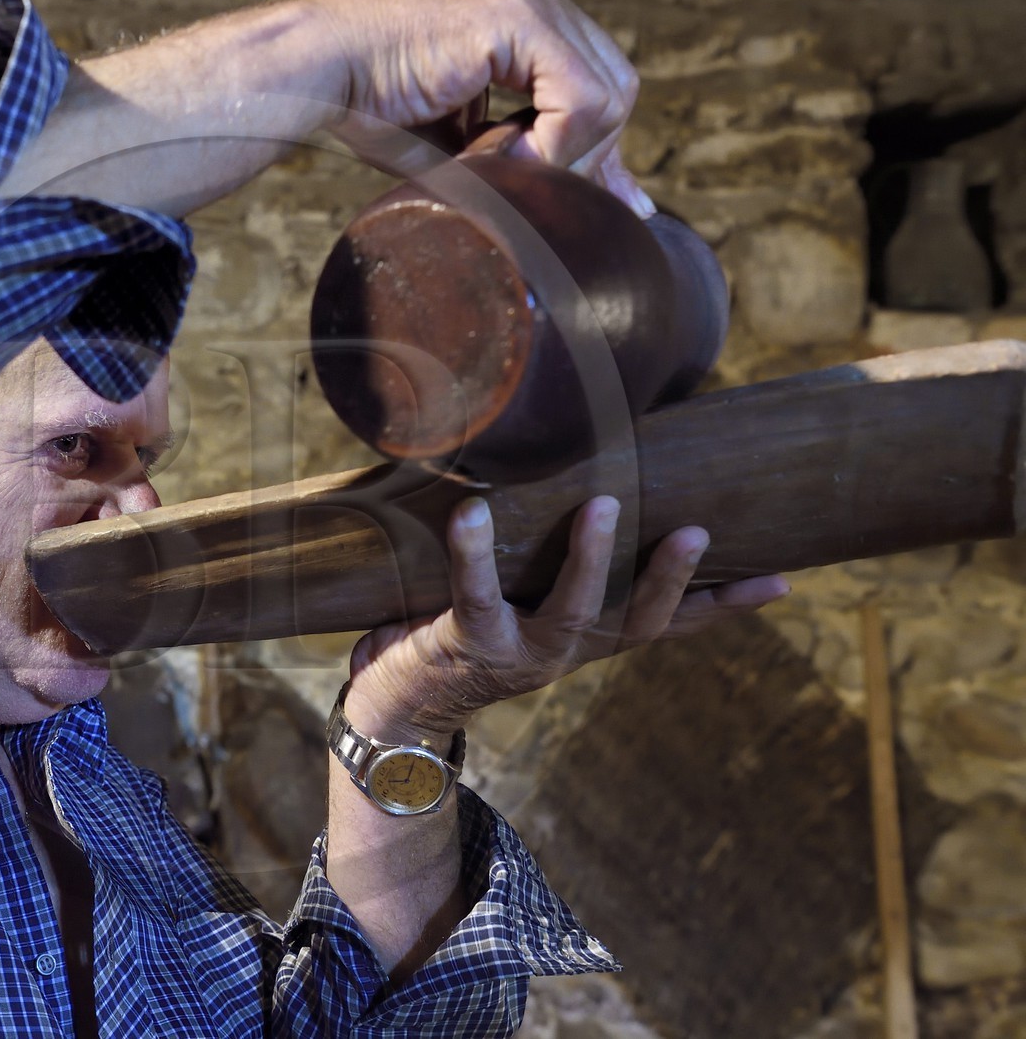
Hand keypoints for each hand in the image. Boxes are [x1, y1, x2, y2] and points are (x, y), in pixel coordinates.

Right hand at [314, 0, 650, 211]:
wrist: (320, 73)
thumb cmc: (374, 108)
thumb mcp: (468, 146)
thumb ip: (528, 160)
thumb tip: (600, 204)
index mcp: (528, 21)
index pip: (601, 88)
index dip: (596, 150)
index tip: (575, 199)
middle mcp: (539, 0)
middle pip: (617, 90)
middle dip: (589, 155)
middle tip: (536, 190)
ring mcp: (531, 0)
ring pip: (608, 94)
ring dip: (566, 152)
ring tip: (506, 169)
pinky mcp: (516, 15)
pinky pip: (580, 96)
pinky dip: (555, 142)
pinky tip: (503, 156)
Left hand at [344, 496, 789, 737]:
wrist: (396, 706)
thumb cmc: (460, 634)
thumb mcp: (520, 600)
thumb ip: (556, 559)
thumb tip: (598, 473)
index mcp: (587, 638)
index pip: (667, 623)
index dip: (723, 606)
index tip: (784, 582)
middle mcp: (566, 650)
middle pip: (637, 619)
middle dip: (673, 579)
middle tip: (700, 532)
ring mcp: (522, 652)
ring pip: (573, 609)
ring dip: (593, 559)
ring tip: (605, 506)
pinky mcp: (468, 643)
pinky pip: (477, 595)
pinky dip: (475, 552)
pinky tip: (473, 511)